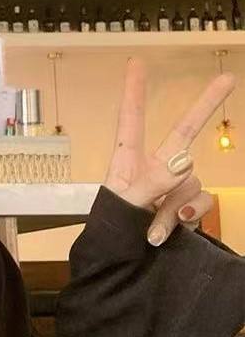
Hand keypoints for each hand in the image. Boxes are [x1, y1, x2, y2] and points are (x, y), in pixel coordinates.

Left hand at [104, 58, 235, 245]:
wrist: (120, 272)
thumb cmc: (109, 237)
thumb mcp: (123, 209)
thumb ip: (150, 185)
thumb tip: (182, 161)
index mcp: (125, 166)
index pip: (130, 123)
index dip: (133, 93)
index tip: (135, 63)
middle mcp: (152, 173)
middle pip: (182, 134)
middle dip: (204, 107)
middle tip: (227, 78)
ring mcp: (172, 192)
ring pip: (191, 182)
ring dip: (176, 206)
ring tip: (153, 230)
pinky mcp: (186, 210)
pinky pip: (200, 202)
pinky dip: (191, 214)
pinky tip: (177, 226)